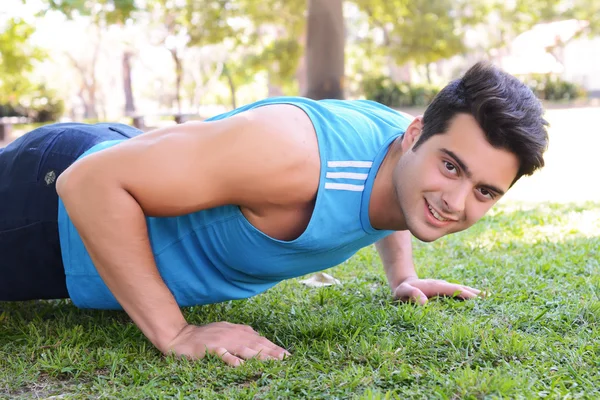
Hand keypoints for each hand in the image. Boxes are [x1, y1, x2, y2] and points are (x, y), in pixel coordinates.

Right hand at [165, 322, 289, 366]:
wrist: (181, 337)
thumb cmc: (206, 336)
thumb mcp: (227, 331)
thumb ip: (243, 334)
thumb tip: (260, 338)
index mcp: (238, 331)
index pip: (260, 340)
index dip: (274, 348)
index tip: (287, 355)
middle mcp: (233, 334)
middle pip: (256, 344)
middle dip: (272, 352)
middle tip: (285, 360)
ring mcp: (222, 341)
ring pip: (244, 349)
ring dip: (260, 356)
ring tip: (273, 362)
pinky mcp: (210, 349)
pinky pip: (223, 355)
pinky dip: (232, 359)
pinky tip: (241, 365)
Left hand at [393, 277, 481, 304]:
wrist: (403, 284)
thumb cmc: (402, 291)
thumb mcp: (403, 292)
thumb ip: (412, 294)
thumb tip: (424, 302)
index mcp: (435, 286)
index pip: (452, 289)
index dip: (464, 294)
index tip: (477, 299)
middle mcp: (442, 284)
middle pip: (461, 288)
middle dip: (474, 293)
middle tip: (490, 300)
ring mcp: (444, 287)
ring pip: (462, 289)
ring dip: (474, 293)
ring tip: (489, 298)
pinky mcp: (445, 290)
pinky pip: (459, 292)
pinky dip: (469, 295)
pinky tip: (478, 300)